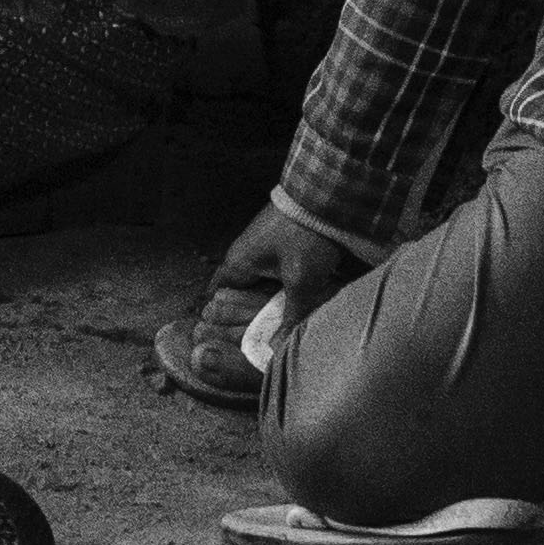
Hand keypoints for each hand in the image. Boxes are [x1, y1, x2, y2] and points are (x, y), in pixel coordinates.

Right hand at [206, 200, 368, 340]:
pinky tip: (301, 300)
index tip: (227, 337)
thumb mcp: (301, 280)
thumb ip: (292, 315)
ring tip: (285, 323)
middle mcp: (245, 254)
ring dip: (272, 301)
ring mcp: (264, 246)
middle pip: (241, 292)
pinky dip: (285, 288)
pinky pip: (276, 272)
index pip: (216, 293)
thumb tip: (279, 349)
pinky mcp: (282, 242)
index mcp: (238, 262)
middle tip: (262, 338)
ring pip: (261, 283)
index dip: (219, 316)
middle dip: (250, 314)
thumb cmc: (305, 235)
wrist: (326, 195)